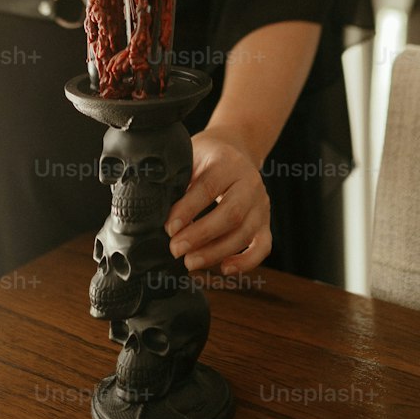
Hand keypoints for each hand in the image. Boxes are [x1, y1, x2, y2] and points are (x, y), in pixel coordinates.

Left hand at [164, 129, 271, 275]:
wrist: (234, 150)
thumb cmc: (206, 158)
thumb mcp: (190, 157)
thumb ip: (177, 181)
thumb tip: (153, 209)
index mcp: (228, 163)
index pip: (209, 188)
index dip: (188, 210)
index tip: (169, 228)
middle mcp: (250, 183)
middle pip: (232, 214)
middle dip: (201, 235)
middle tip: (175, 249)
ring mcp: (261, 204)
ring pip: (246, 233)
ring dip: (217, 252)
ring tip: (190, 262)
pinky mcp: (266, 222)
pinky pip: (263, 246)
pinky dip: (246, 262)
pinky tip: (225, 269)